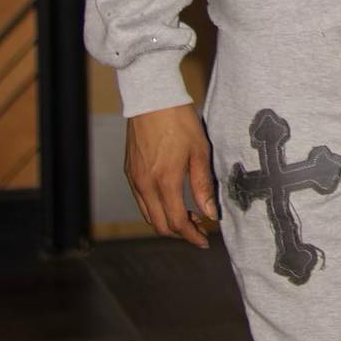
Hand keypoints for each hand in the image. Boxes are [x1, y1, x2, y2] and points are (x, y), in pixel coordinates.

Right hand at [125, 104, 218, 248]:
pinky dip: (156, 209)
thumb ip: (203, 184)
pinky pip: (141, 201)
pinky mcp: (130, 172)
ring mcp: (134, 179)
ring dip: (167, 221)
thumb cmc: (180, 121)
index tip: (205, 240)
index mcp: (165, 181)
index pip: (177, 222)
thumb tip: (210, 212)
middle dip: (181, 232)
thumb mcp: (199, 150)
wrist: (152, 99)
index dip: (192, 236)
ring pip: (148, 215)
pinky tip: (171, 200)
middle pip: (160, 225)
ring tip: (189, 215)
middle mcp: (145, 185)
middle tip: (200, 228)